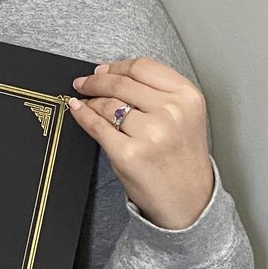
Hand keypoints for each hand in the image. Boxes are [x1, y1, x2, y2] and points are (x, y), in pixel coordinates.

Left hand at [68, 58, 214, 229]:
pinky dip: (82, 114)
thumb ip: (158, 93)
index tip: (103, 69)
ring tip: (84, 100)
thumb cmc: (183, 159)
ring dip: (90, 99)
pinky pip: (97, 126)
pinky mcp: (128, 154)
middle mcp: (171, 112)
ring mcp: (150, 133)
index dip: (116, 66)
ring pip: (107, 104)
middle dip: (96, 80)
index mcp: (188, 97)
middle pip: (121, 83)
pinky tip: (77, 109)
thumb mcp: (185, 117)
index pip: (143, 67)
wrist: (190, 202)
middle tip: (84, 82)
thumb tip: (111, 74)